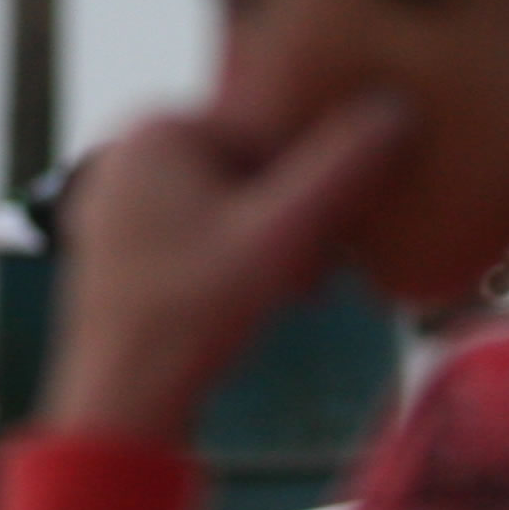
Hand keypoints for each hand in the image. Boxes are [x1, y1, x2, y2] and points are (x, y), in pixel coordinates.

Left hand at [41, 94, 408, 444]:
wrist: (122, 401)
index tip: (329, 247)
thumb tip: (394, 107)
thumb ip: (340, 169)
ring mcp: (114, 198)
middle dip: (290, 220)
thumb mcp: (282, 236)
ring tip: (290, 294)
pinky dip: (230, 258)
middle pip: (248, 170)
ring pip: (226, 204)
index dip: (313, 192)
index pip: (274, 137)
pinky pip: (194, 232)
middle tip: (314, 278)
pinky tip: (251, 300)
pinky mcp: (115, 243)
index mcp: (158, 128)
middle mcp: (126, 150)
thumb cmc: (193, 316)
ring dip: (269, 244)